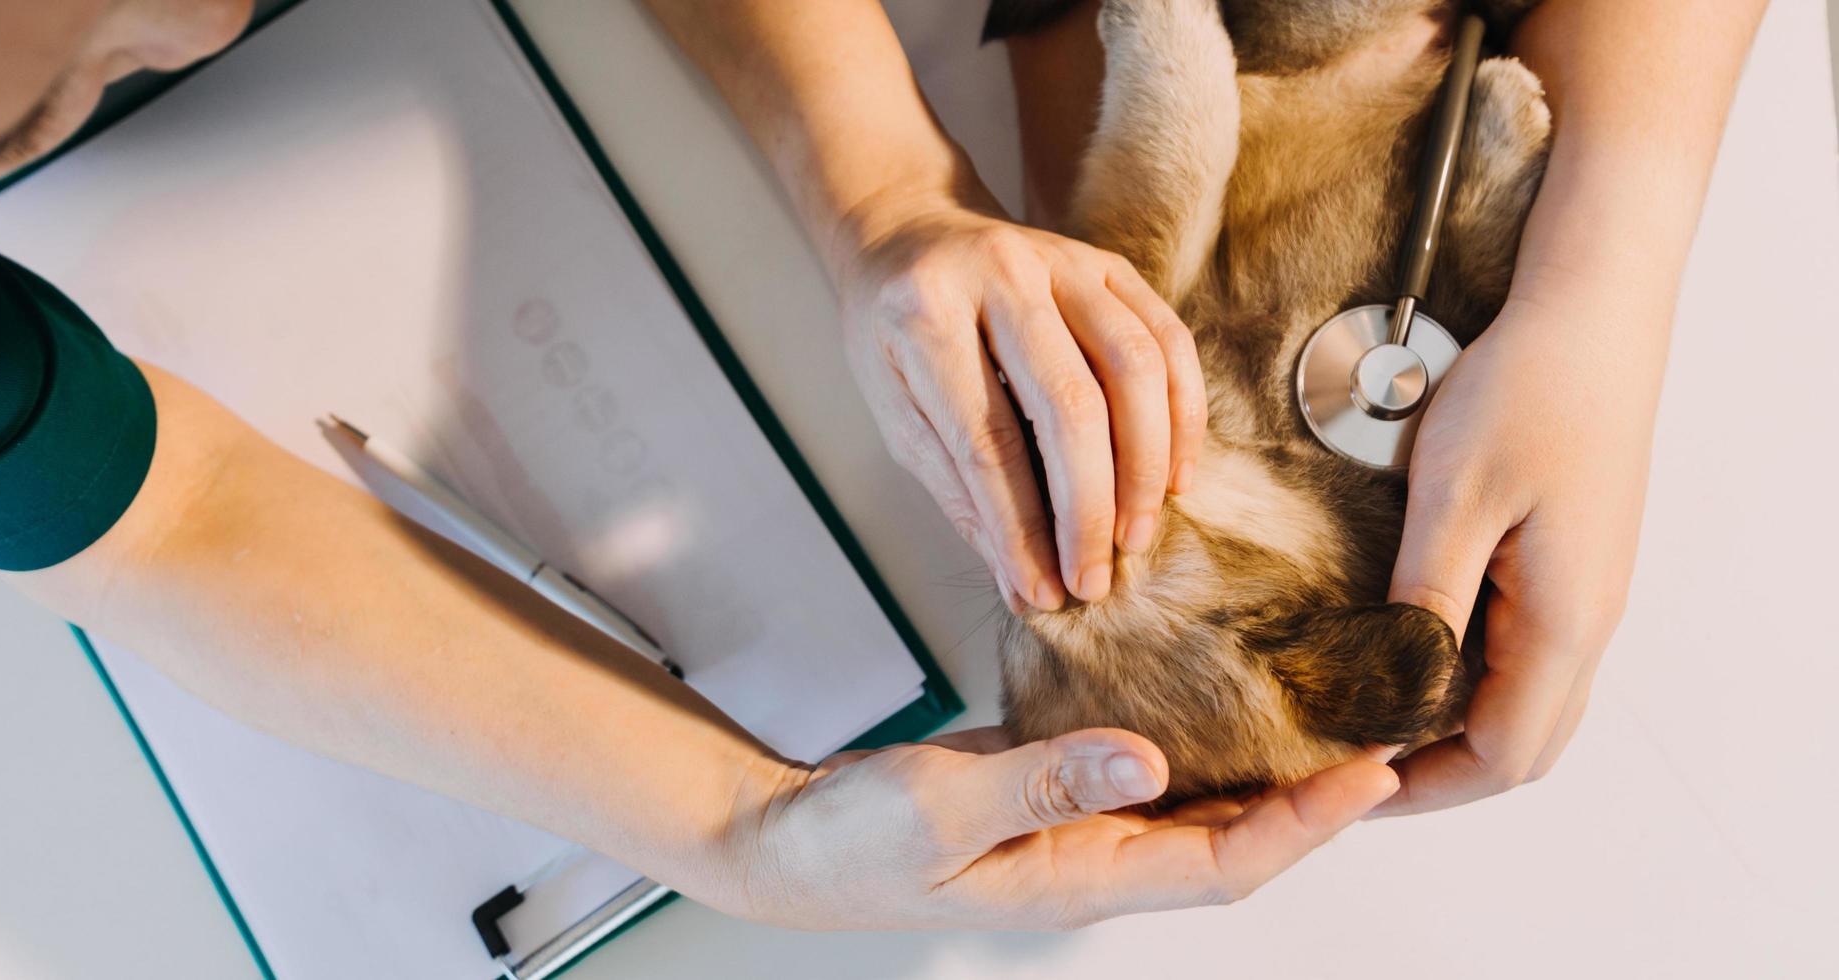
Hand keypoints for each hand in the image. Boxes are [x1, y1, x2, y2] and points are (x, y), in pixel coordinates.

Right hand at [717, 726, 1398, 929]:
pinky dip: (1193, 731)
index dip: (1310, 824)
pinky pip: (1143, 766)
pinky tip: (1213, 685)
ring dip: (1267, 766)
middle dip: (1319, 799)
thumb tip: (1146, 759)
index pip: (1227, 863)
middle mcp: (1094, 859)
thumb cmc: (848, 844)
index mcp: (1079, 879)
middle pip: (1236, 840)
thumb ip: (1041, 783)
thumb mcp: (939, 810)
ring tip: (1327, 706)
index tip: (1377, 771)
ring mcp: (1074, 827)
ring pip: (1199, 804)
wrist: (781, 843)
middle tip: (1388, 730)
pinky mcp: (1051, 790)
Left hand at [832, 192, 1205, 611]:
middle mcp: (999, 274)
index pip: (987, 440)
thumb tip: (1023, 584)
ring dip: (1145, 467)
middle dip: (1088, 510)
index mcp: (925, 315)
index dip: (1020, 527)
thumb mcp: (897, 412)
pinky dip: (1181, 414)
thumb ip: (960, 492)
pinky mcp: (1107, 263)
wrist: (909, 232)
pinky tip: (1174, 476)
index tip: (1043, 591)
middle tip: (1095, 580)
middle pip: (1070, 406)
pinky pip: (1166, 340)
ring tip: (1136, 536)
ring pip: (1134, 368)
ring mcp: (1061, 260)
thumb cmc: (893, 335)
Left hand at [1377, 289, 1662, 814]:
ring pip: (1527, 706)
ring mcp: (1585, 597)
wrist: (1592, 313)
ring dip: (1453, 731)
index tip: (1343, 780)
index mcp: (1565, 621)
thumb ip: (1425, 600)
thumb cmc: (1527, 390)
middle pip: (1522, 749)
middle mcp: (1588, 623)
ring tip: (1368, 725)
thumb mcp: (1455, 496)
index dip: (1422, 785)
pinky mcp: (1572, 568)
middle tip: (1347, 770)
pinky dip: (1470, 682)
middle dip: (1437, 775)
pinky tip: (1411, 659)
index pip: (1502, 756)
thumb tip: (1390, 694)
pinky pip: (1527, 658)